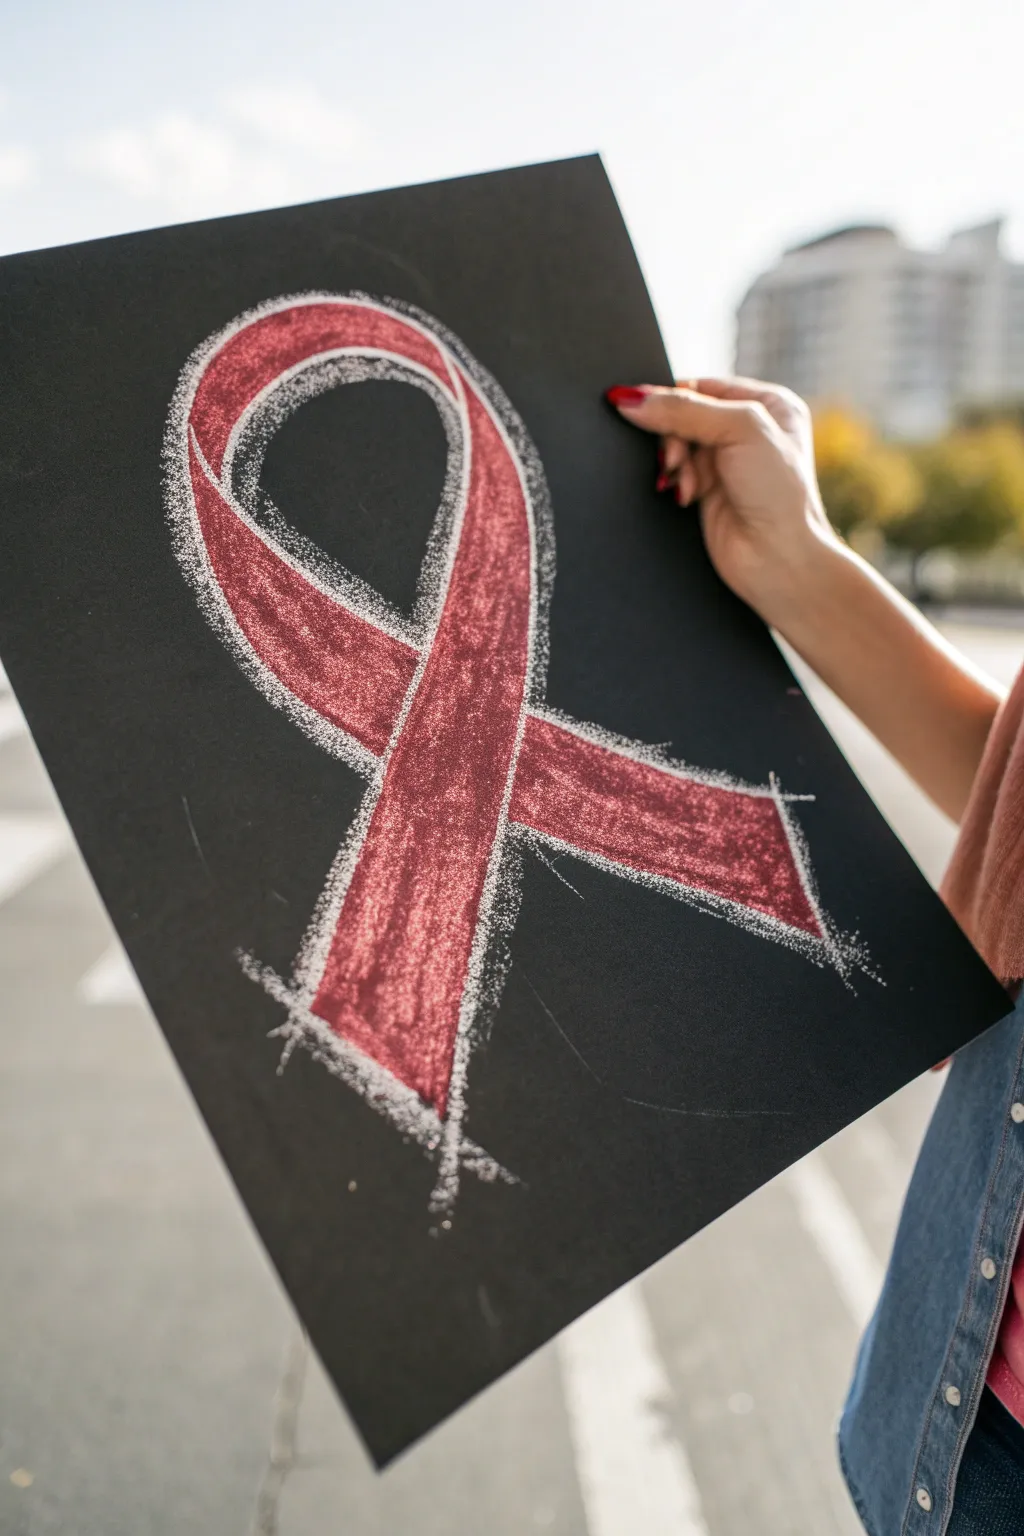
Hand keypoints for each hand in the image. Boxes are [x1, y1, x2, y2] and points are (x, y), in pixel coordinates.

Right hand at [606, 377, 841, 628]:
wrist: (778, 558)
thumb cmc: (778, 494)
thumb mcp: (739, 430)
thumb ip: (683, 409)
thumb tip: (630, 399)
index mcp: (767, 404)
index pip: (702, 385)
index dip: (673, 397)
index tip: (645, 408)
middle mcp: (748, 431)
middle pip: (684, 415)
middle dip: (673, 436)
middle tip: (676, 458)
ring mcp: (727, 464)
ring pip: (676, 446)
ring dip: (673, 462)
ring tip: (686, 482)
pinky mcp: (708, 493)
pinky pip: (675, 475)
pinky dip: (674, 482)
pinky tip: (686, 496)